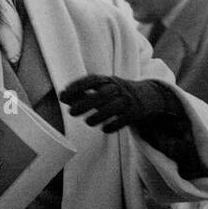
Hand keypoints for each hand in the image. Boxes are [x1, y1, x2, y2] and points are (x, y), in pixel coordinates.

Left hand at [59, 75, 182, 134]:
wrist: (145, 96)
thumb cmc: (116, 93)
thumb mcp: (102, 88)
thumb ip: (83, 92)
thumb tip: (62, 95)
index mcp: (108, 80)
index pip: (92, 80)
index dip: (78, 86)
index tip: (65, 94)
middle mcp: (118, 88)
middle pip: (101, 94)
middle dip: (85, 103)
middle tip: (71, 112)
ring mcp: (126, 101)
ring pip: (112, 108)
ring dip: (98, 116)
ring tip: (88, 122)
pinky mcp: (133, 114)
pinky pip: (122, 121)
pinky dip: (112, 126)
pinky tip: (104, 128)